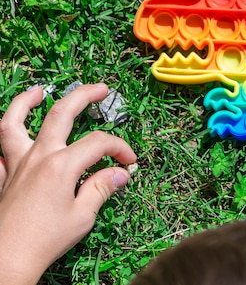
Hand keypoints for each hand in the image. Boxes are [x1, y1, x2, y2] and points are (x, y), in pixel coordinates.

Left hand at [0, 84, 136, 284]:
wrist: (6, 260)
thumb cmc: (45, 240)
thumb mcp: (82, 216)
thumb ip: (101, 188)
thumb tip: (120, 173)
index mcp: (61, 166)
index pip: (99, 143)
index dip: (120, 149)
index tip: (130, 162)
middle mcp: (37, 157)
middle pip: (61, 114)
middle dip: (84, 96)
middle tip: (101, 88)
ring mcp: (15, 164)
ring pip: (14, 122)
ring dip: (26, 102)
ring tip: (38, 91)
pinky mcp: (2, 177)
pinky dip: (5, 137)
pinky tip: (16, 134)